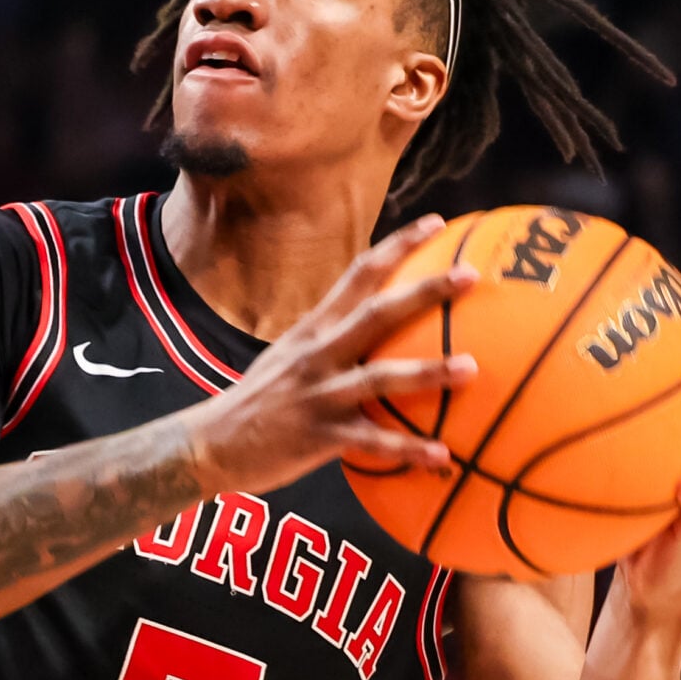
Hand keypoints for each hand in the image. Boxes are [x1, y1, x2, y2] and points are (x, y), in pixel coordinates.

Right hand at [190, 212, 471, 497]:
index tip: (436, 223)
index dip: (397, 245)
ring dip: (428, 372)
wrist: (208, 446)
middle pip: (378, 313)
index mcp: (313, 329)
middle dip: (426, 291)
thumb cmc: (258, 403)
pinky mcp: (317, 438)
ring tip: (472, 368)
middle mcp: (317, 355)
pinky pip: (371, 443)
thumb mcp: (288, 357)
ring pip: (379, 377)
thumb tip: (378, 327)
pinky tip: (443, 455)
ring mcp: (318, 395)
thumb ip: (330, 340)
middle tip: (472, 275)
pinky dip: (408, 450)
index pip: (358, 274)